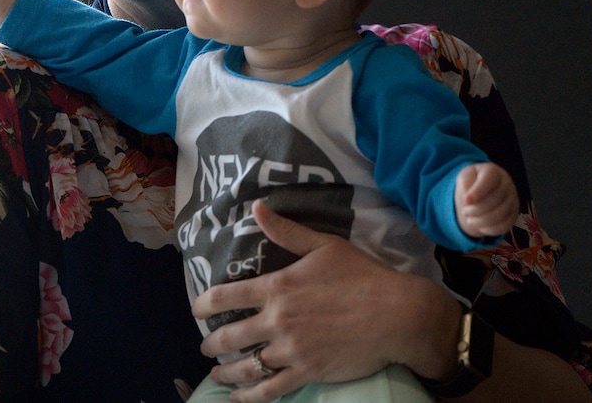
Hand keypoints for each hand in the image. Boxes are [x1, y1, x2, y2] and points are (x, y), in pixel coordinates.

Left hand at [191, 200, 462, 402]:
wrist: (395, 314)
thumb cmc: (360, 275)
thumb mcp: (323, 245)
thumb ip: (286, 231)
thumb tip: (256, 207)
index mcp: (278, 286)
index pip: (227, 295)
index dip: (204, 304)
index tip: (197, 309)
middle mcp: (278, 319)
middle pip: (230, 335)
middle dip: (211, 342)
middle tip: (205, 345)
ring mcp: (291, 349)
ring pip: (246, 366)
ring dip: (224, 372)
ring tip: (215, 374)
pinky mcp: (307, 373)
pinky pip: (270, 390)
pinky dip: (249, 397)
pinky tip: (237, 398)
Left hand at [455, 163, 518, 237]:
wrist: (481, 192)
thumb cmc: (472, 182)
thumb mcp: (465, 177)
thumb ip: (465, 183)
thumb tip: (468, 198)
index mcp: (493, 171)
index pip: (490, 179)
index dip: (478, 191)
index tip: (466, 200)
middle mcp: (507, 184)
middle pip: (496, 199)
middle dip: (477, 209)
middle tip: (464, 212)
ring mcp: (513, 200)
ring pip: (501, 214)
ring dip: (482, 220)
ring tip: (469, 219)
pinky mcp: (513, 215)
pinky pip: (505, 225)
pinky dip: (490, 229)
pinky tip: (479, 226)